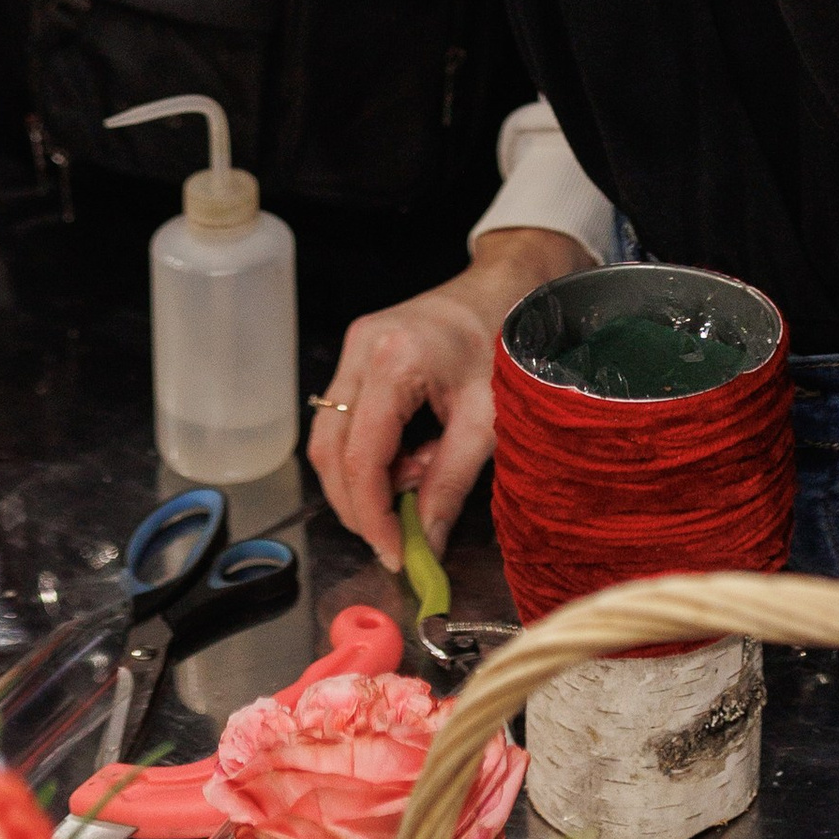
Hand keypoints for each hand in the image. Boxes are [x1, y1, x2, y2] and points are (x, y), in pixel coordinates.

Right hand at [308, 228, 587, 566]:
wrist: (508, 285)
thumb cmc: (506, 343)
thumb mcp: (487, 421)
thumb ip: (451, 484)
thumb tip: (425, 544)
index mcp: (393, 360)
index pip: (361, 457)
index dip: (371, 515)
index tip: (394, 553)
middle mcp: (360, 350)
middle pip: (331, 450)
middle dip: (358, 504)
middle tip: (397, 536)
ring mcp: (353, 348)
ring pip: (329, 437)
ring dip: (362, 480)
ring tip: (418, 482)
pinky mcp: (357, 353)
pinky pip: (344, 420)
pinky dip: (369, 454)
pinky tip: (411, 458)